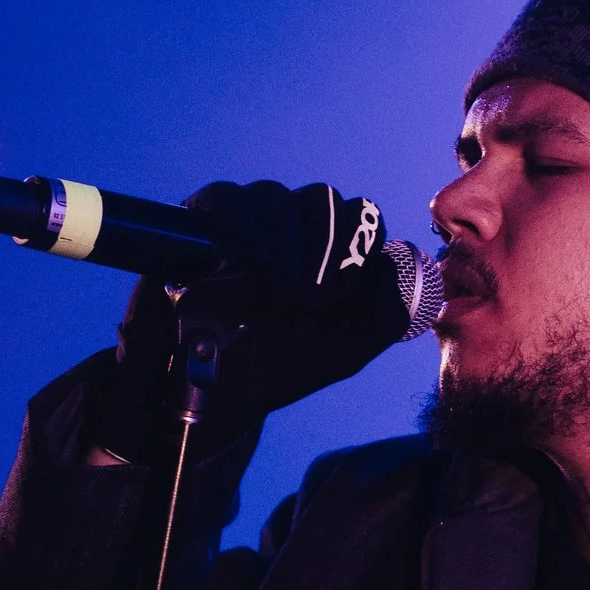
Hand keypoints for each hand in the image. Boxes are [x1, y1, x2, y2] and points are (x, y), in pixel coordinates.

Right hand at [85, 180, 415, 462]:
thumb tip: (389, 262)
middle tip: (309, 300)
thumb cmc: (279, 366)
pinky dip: (242, 227)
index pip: (360, 215)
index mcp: (329, 249)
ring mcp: (244, 220)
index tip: (341, 295)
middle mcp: (289, 226)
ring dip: (287, 245)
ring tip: (280, 294)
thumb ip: (387, 312)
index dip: (359, 246)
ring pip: (276, 196)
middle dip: (324, 248)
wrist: (212, 393)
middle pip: (322, 199)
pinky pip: (226, 199)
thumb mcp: (347, 350)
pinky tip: (250, 262)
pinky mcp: (200, 223)